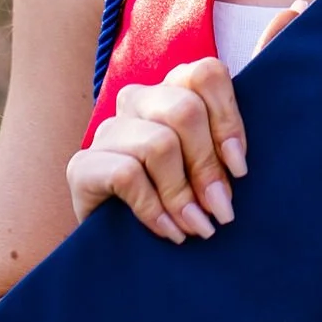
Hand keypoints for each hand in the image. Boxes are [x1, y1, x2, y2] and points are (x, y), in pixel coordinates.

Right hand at [66, 60, 245, 242]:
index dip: (228, 120)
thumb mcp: (204, 173)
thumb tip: (236, 168)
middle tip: (220, 209)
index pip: (205, 74)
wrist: (120, 247)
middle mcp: (136, 101)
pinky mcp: (82, 165)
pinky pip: (127, 174)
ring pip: (159, 143)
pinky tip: (168, 231)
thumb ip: (220, 157)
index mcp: (171, 92)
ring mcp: (107, 131)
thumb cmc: (173, 203)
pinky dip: (155, 208)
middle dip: (207, 165)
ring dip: (182, 194)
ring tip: (196, 227)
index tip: (238, 168)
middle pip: (185, 109)